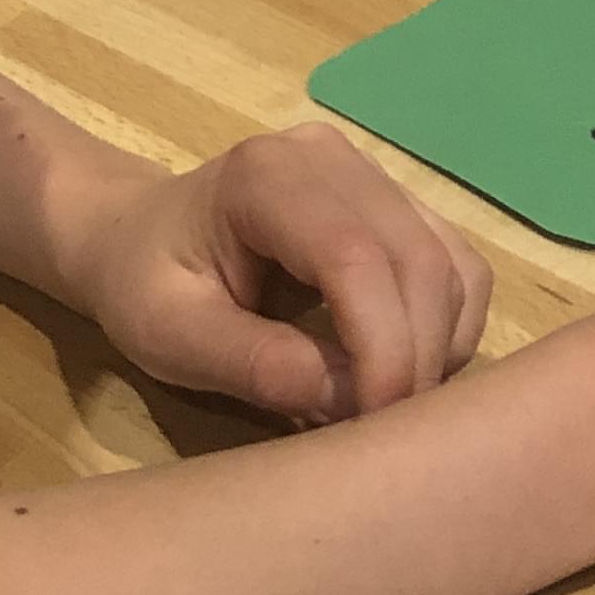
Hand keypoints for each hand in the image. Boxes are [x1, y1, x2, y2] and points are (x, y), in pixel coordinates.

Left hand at [60, 123, 495, 426]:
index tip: (372, 423)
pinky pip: (456, 269)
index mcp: (265, 177)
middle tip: (381, 435)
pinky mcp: (398, 205)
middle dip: (415, 359)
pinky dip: (447, 330)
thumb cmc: (145, 285)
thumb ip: (254, 363)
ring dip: (438, 349)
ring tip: (383, 406)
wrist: (139, 238)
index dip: (382, 345)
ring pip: (450, 267)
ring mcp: (373, 175)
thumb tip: (349, 397)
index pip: (355, 256)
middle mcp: (332, 159)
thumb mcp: (171, 336)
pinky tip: (400, 370)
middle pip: (417, 261)